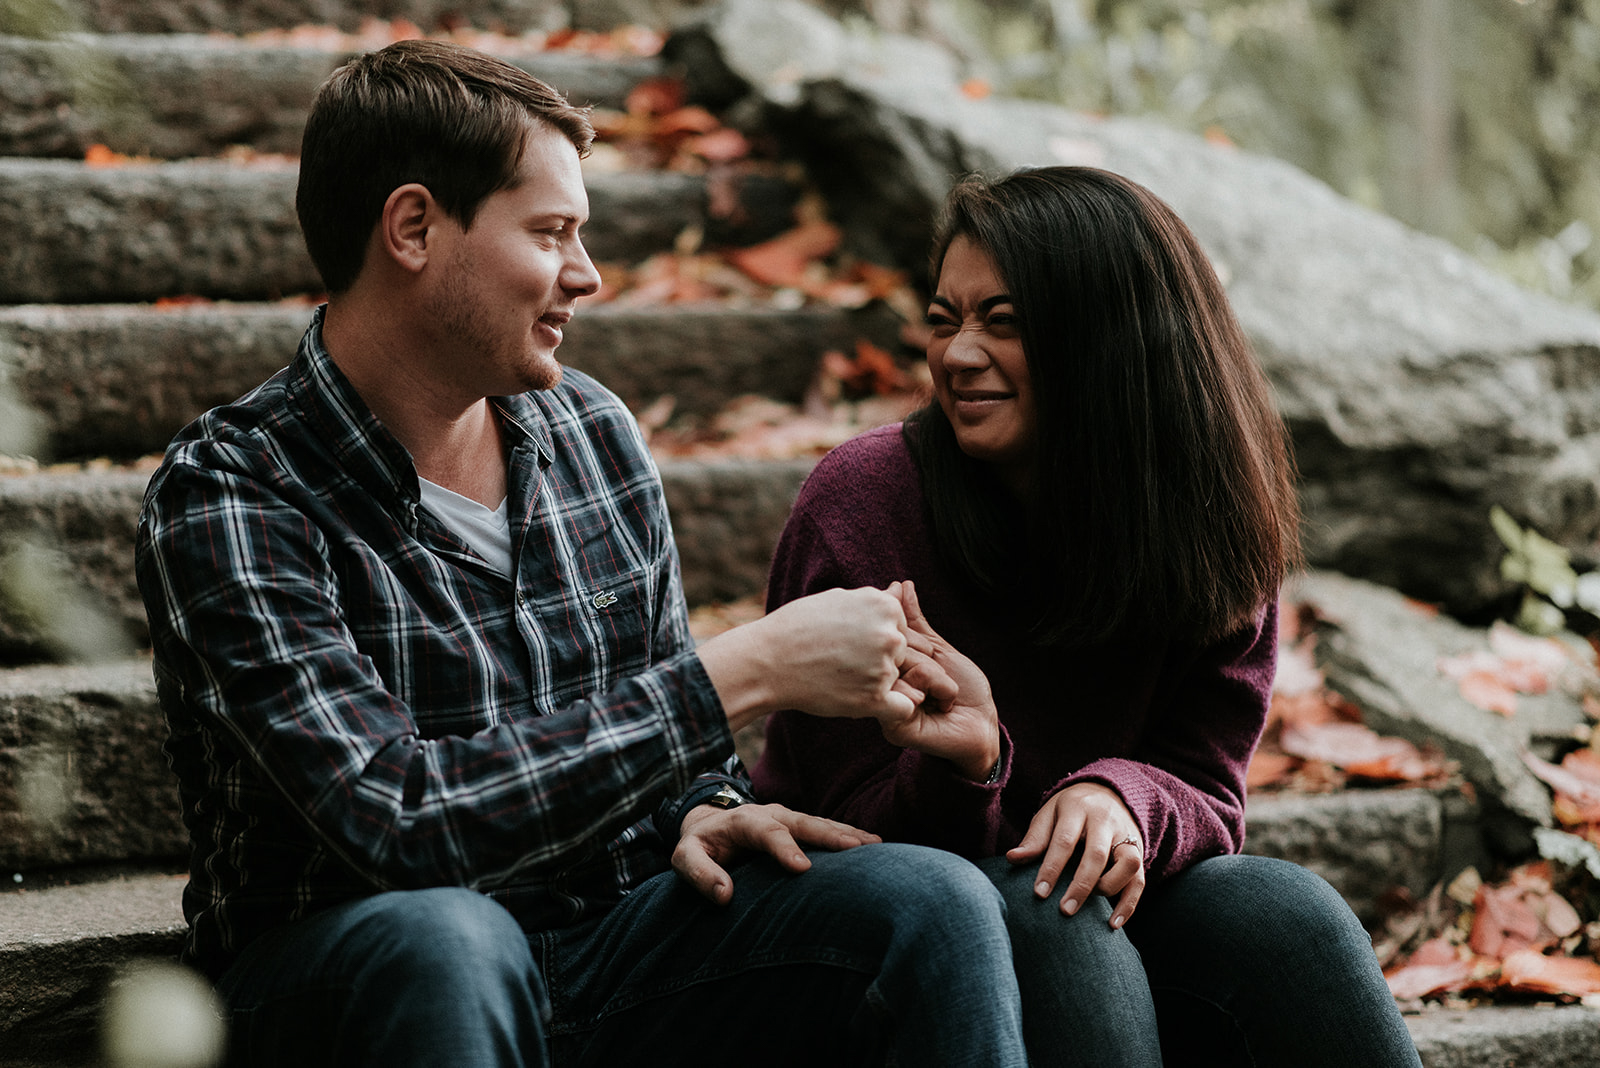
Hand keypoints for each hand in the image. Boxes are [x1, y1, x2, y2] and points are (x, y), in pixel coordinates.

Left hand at [672, 802, 881, 904]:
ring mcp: (788, 818)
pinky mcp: (798, 827)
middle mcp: (770, 813)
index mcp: (742, 820)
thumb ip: (700, 874)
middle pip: (804, 822)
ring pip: (821, 823)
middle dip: (831, 835)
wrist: (706, 823)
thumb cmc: (698, 845)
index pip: (766, 831)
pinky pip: (826, 829)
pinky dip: (849, 836)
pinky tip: (872, 846)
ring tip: (876, 845)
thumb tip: (724, 894)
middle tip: (859, 849)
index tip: (802, 867)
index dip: (784, 847)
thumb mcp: (684, 858)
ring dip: (847, 834)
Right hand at [699, 585, 922, 730]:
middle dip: (878, 658)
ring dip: (875, 681)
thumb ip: (874, 599)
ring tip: (839, 676)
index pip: (899, 625)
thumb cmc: (796, 628)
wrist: (766, 662)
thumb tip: (901, 588)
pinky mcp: (874, 698)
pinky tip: (866, 703)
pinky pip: (902, 708)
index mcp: (884, 606)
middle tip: (842, 660)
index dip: (875, 635)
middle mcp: (890, 635)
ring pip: (896, 678)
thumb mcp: (836, 599)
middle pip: (899, 652)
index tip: (850, 640)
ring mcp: (884, 668)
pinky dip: (891, 708)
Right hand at [878, 581, 1000, 780]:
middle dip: (927, 660)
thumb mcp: (938, 649)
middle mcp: (882, 685)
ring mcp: (885, 705)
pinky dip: (932, 693)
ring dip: (934, 678)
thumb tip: (900, 585)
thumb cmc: (964, 688)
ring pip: (901, 670)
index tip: (931, 652)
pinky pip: (904, 694)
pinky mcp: (892, 723)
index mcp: (890, 668)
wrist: (981, 725)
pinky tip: (940, 705)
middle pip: (894, 651)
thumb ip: (916, 623)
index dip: (911, 637)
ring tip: (944, 695)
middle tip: (943, 677)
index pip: (889, 637)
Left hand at [1006, 783, 1145, 928]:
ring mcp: (1126, 835)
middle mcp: (1105, 820)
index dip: (1052, 868)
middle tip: (1065, 910)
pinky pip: (1140, 879)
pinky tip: (1113, 923)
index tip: (1039, 893)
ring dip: (1110, 888)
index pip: (1064, 840)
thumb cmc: (1070, 809)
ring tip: (1091, 907)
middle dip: (1080, 885)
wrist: (1107, 792)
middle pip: (1097, 854)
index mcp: (1077, 808)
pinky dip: (1129, 904)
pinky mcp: (1140, 851)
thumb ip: (1034, 838)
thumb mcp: (1049, 814)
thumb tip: (1012, 858)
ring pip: (1128, 863)